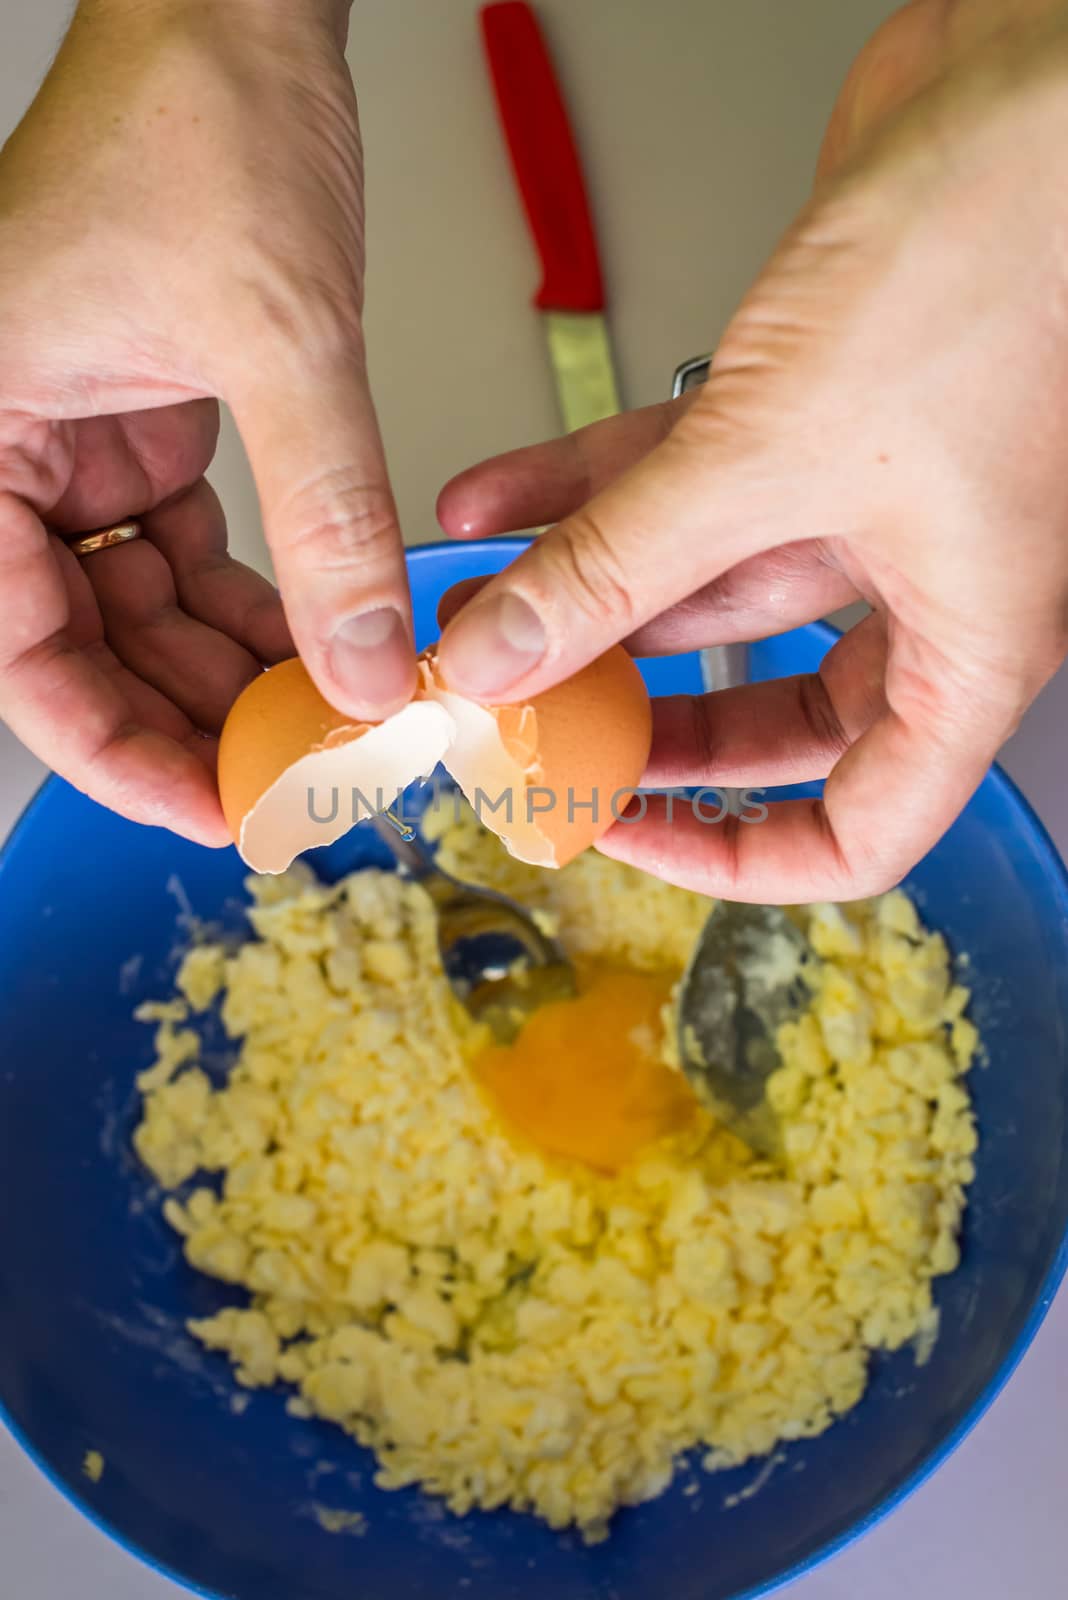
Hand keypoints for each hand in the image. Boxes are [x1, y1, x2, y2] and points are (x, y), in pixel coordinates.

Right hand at [0, 0, 414, 846]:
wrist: (241, 24)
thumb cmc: (201, 116)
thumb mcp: (281, 342)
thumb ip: (323, 522)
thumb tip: (362, 664)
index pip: (16, 642)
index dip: (112, 747)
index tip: (211, 804)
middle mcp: (5, 446)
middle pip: (77, 643)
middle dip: (188, 719)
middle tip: (288, 778)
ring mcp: (72, 447)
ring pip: (136, 613)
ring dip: (231, 672)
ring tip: (322, 724)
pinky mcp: (142, 435)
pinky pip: (185, 559)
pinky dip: (253, 607)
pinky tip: (321, 647)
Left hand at [435, 0, 1067, 901]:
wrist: (1025, 79)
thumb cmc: (1000, 259)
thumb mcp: (772, 458)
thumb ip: (622, 570)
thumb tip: (507, 658)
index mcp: (969, 646)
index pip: (859, 831)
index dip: (737, 856)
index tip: (625, 829)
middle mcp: (924, 587)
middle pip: (768, 716)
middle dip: (642, 725)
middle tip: (538, 731)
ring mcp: (865, 501)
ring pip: (708, 590)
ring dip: (587, 595)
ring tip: (479, 605)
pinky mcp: (810, 415)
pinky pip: (687, 486)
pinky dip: (593, 494)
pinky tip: (496, 502)